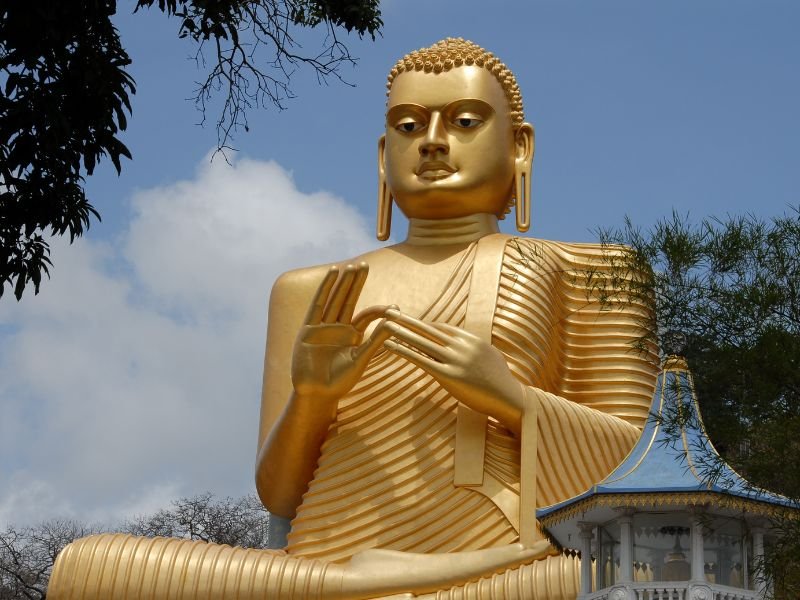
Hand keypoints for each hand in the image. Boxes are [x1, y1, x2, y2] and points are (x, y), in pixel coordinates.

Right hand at [291, 263, 392, 406]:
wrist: (317, 394)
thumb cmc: (340, 382)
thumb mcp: (361, 359)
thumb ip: (376, 340)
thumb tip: (394, 322)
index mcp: (352, 336)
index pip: (366, 316)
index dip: (379, 310)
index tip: (394, 306)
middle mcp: (338, 328)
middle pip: (349, 300)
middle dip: (356, 283)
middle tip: (364, 265)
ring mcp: (323, 327)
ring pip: (335, 299)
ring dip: (343, 282)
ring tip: (351, 266)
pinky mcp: (309, 328)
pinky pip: (318, 304)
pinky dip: (325, 288)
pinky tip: (332, 274)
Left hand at [383, 309, 525, 432]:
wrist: (510, 398)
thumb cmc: (500, 382)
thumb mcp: (489, 357)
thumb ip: (474, 349)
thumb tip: (465, 346)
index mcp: (471, 340)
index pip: (442, 328)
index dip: (423, 325)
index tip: (408, 320)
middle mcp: (462, 346)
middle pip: (428, 330)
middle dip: (407, 321)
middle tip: (390, 311)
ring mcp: (455, 360)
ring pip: (422, 342)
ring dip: (401, 332)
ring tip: (385, 325)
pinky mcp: (449, 375)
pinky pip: (421, 360)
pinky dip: (404, 351)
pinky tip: (390, 346)